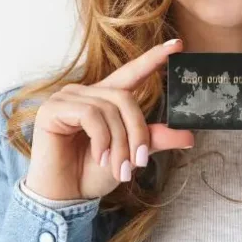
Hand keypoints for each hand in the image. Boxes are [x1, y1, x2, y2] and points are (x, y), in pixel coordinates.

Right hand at [25, 38, 194, 200]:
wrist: (66, 196)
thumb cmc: (92, 174)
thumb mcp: (130, 155)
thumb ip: (154, 140)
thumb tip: (189, 136)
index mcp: (104, 100)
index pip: (131, 73)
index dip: (152, 59)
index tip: (177, 45)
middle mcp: (86, 93)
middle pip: (125, 99)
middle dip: (137, 132)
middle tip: (139, 162)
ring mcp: (67, 98)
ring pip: (108, 109)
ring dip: (120, 142)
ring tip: (119, 168)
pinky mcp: (52, 108)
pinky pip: (89, 114)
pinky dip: (101, 139)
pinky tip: (100, 157)